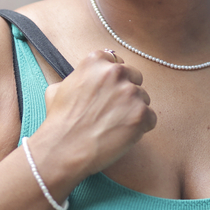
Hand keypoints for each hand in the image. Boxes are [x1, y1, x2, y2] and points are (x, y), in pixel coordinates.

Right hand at [35, 50, 155, 179]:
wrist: (64, 148)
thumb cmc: (59, 122)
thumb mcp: (58, 87)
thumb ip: (78, 78)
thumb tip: (85, 80)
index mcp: (96, 61)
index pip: (116, 62)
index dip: (113, 79)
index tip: (108, 90)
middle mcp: (115, 72)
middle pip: (134, 77)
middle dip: (126, 92)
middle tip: (113, 110)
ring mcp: (130, 92)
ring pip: (143, 98)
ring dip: (133, 110)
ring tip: (115, 125)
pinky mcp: (141, 113)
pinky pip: (151, 118)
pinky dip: (141, 127)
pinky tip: (123, 134)